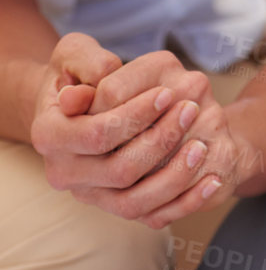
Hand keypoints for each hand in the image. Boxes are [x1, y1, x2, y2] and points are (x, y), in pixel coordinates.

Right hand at [30, 35, 227, 225]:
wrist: (77, 105)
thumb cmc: (79, 73)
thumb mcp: (75, 52)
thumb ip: (86, 61)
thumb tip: (98, 85)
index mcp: (49, 133)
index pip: (97, 133)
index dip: (136, 115)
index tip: (167, 93)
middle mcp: (64, 171)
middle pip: (120, 169)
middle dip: (161, 140)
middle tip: (192, 110)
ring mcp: (89, 193)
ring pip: (135, 199)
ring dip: (175, 175)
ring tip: (202, 146)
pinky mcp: (114, 205)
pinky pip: (151, 216)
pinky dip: (186, 202)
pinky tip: (212, 181)